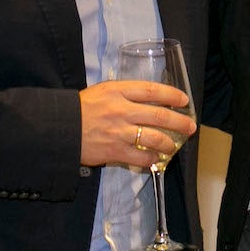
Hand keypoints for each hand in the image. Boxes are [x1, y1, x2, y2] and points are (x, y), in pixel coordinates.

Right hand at [79, 80, 196, 168]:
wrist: (59, 128)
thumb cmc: (79, 109)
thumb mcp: (101, 92)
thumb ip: (123, 94)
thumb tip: (148, 100)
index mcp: (117, 91)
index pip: (151, 90)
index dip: (171, 95)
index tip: (184, 100)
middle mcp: (121, 110)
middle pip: (159, 115)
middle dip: (179, 122)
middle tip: (190, 126)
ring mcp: (119, 131)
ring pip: (154, 138)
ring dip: (168, 143)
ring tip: (173, 146)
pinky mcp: (114, 150)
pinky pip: (140, 157)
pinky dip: (151, 159)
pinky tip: (155, 160)